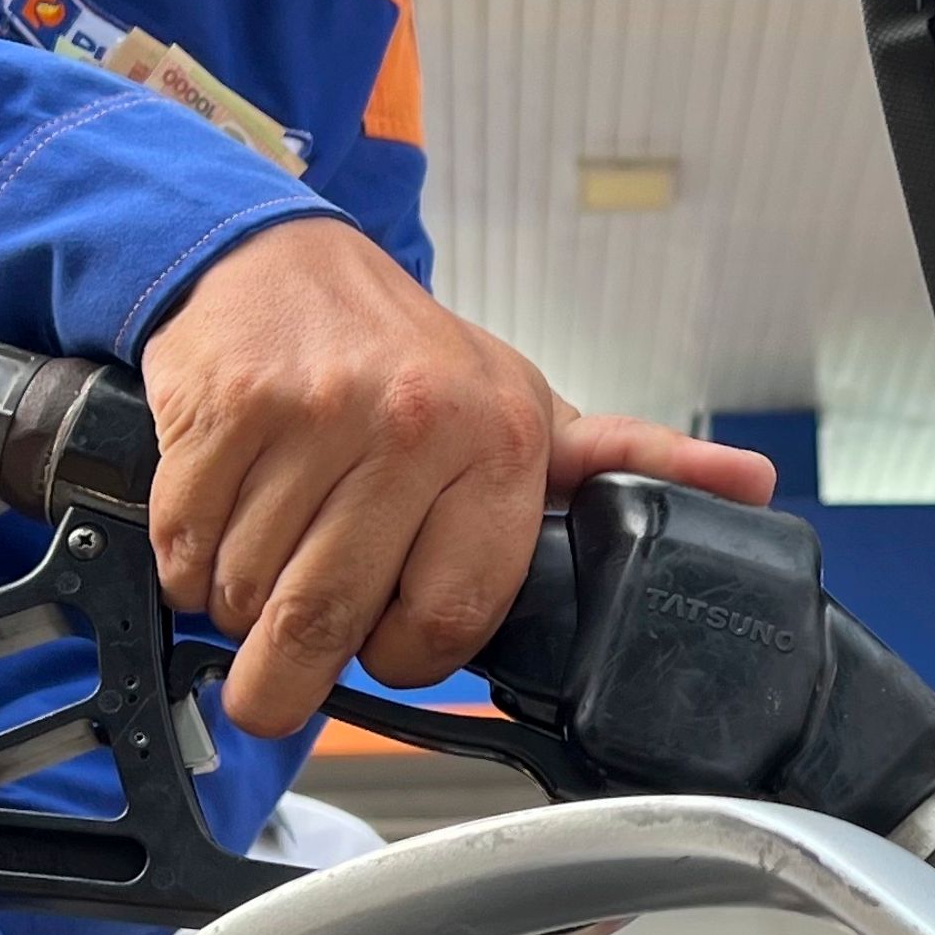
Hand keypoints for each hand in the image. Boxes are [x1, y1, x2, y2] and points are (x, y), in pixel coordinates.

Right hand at [143, 217, 776, 733]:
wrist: (281, 259)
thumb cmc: (408, 357)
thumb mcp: (528, 408)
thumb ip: (627, 462)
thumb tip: (749, 486)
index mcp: (498, 440)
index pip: (450, 619)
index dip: (405, 654)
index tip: (387, 643)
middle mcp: (412, 423)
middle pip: (330, 618)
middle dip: (286, 675)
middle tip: (278, 676)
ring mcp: (312, 413)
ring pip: (249, 590)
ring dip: (237, 610)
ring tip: (261, 565)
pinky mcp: (223, 407)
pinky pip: (185, 545)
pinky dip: (185, 563)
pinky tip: (218, 525)